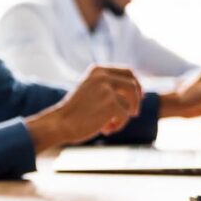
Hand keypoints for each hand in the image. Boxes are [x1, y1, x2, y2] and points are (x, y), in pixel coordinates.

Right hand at [27, 65, 141, 148]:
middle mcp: (103, 76)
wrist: (61, 123)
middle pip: (133, 86)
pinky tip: (105, 130)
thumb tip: (138, 91)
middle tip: (134, 113)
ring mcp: (107, 89)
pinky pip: (125, 116)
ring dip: (123, 117)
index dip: (136, 84)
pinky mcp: (111, 104)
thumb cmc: (75, 111)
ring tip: (109, 125)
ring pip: (130, 104)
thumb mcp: (91, 90)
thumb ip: (109, 86)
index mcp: (97, 70)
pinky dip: (117, 125)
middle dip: (137, 101)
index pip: (127, 72)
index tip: (139, 96)